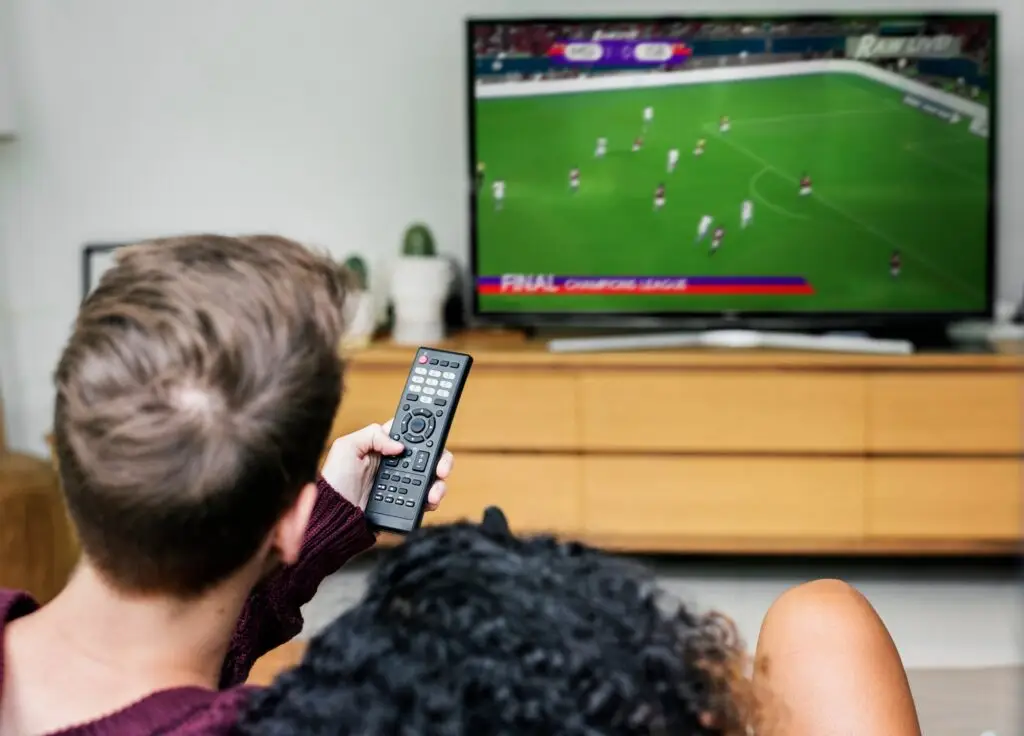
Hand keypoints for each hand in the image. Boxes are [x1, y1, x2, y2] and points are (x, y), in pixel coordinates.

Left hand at [320, 420, 453, 511]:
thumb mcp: (346, 447)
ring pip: (433, 478)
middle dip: (442, 460)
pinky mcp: (405, 504)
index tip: (436, 434)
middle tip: (441, 468)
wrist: (334, 516)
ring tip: (433, 491)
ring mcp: (403, 484)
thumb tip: (399, 445)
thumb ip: (372, 434)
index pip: (413, 434)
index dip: (427, 431)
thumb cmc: (334, 481)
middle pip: (431, 456)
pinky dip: (432, 499)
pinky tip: (428, 501)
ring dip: (439, 483)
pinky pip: (426, 500)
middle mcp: (397, 464)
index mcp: (385, 447)